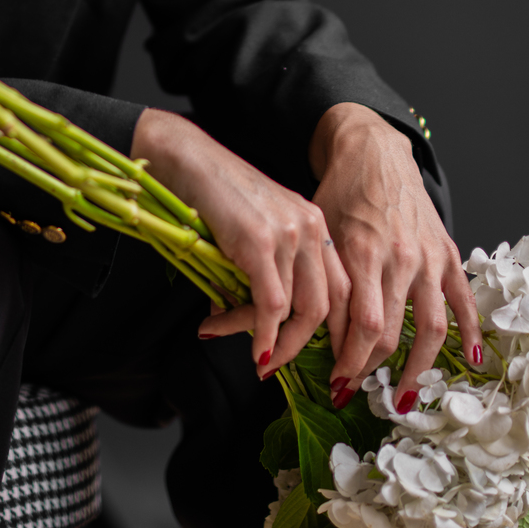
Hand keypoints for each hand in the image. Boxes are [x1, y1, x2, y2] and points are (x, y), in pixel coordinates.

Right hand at [132, 107, 350, 374]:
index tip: (325, 360)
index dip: (337, 330)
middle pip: (328, 306)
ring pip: (297, 310)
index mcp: (316, 225)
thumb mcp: (256, 233)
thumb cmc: (213, 195)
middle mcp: (312, 228)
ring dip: (272, 342)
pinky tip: (253, 350)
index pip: (343, 289)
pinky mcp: (260, 243)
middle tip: (280, 367)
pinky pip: (271, 305)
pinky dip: (263, 336)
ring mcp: (289, 234)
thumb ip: (268, 272)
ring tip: (249, 355)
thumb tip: (260, 324)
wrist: (185, 160)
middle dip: (305, 347)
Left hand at [309, 103, 482, 409]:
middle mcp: (399, 257)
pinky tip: (471, 361)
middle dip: (368, 370)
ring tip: (403, 397)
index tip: (334, 383)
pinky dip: (470, 331)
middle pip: (389, 333)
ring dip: (416, 369)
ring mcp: (428, 257)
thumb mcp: (319, 230)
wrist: (373, 150)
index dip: (348, 361)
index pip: (360, 325)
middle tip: (352, 392)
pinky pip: (463, 299)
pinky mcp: (447, 252)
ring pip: (429, 328)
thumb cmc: (338, 192)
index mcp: (361, 251)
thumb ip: (319, 279)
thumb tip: (302, 332)